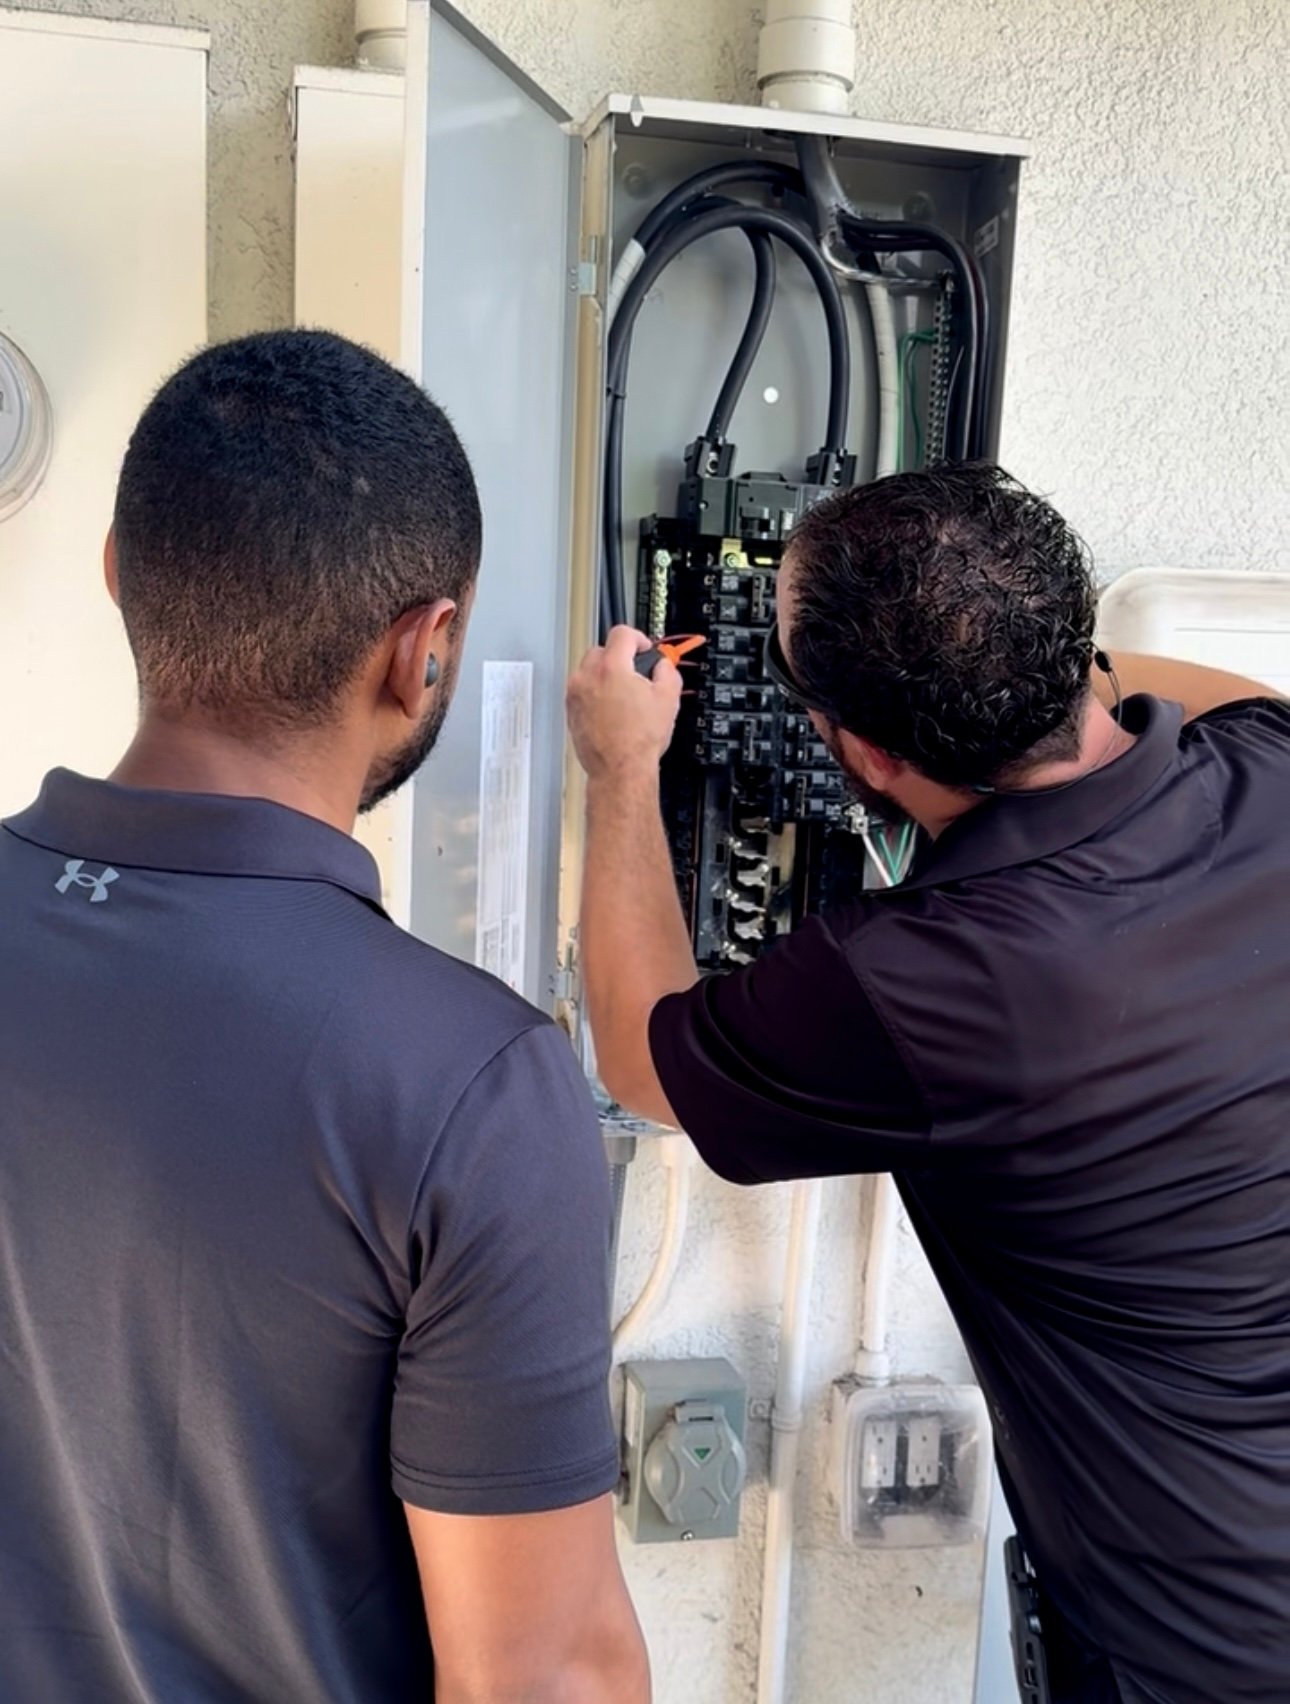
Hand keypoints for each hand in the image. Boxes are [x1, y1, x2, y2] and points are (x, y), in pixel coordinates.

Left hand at [567, 626, 682, 780]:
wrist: (620, 770)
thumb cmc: (639, 741)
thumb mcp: (668, 699)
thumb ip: (667, 671)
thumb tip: (663, 665)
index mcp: (612, 668)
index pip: (622, 633)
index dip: (638, 638)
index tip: (644, 648)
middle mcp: (588, 677)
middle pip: (602, 650)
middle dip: (620, 658)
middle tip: (636, 674)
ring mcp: (575, 694)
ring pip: (589, 670)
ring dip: (606, 675)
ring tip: (624, 695)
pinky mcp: (570, 710)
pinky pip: (582, 690)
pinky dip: (595, 692)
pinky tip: (612, 709)